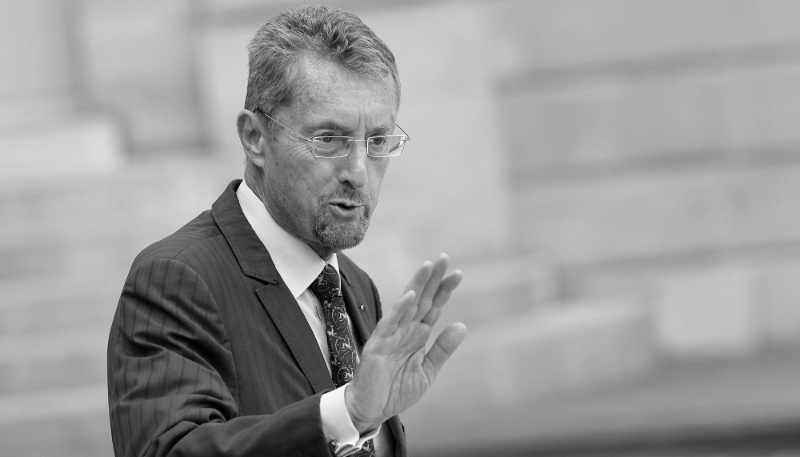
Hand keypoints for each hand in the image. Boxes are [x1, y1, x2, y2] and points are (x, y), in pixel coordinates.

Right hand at [344, 253, 466, 432]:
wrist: (371, 410)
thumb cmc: (395, 391)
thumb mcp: (427, 371)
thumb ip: (442, 349)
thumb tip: (461, 325)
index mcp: (417, 335)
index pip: (433, 307)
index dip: (444, 290)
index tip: (458, 273)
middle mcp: (405, 330)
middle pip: (421, 299)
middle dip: (433, 279)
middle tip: (444, 258)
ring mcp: (391, 336)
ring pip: (406, 305)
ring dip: (416, 285)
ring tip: (428, 266)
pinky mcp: (378, 346)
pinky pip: (389, 324)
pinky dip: (399, 310)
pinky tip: (410, 296)